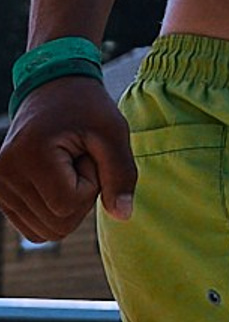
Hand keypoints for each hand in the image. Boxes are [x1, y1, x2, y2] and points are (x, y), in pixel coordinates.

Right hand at [0, 76, 137, 240]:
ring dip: (67, 203)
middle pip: (57, 224)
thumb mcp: (113, 132)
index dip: (91, 184)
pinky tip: (56, 180)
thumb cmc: (87, 107)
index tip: (89, 155)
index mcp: (29, 156)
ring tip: (67, 167)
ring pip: (45, 231)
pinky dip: (53, 210)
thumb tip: (124, 215)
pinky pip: (33, 227)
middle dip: (80, 196)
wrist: (54, 90)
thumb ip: (121, 174)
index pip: (68, 205)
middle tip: (79, 160)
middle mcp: (4, 175)